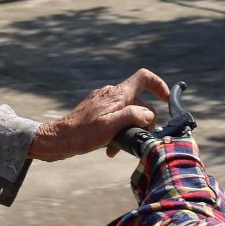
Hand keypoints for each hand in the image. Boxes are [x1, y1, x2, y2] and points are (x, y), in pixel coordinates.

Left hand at [30, 69, 168, 161]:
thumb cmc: (83, 133)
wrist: (58, 139)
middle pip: (139, 102)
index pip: (143, 77)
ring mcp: (103, 103)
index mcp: (117, 94)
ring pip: (127, 114)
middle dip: (143, 121)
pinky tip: (110, 147)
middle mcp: (111, 94)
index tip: (166, 101)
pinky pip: (115, 119)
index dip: (159, 85)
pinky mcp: (96, 113)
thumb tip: (148, 114)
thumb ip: (132, 115)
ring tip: (119, 147)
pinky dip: (118, 132)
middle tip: (138, 138)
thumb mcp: (112, 125)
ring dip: (129, 130)